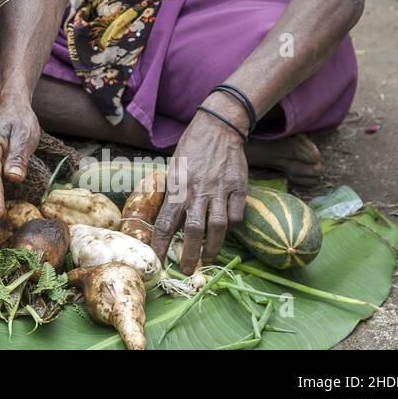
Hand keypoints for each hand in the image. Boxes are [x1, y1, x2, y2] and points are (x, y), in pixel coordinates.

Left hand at [151, 98, 248, 273]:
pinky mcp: (239, 187)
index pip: (165, 221)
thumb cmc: (191, 149)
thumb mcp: (175, 169)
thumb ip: (174, 194)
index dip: (161, 243)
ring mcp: (220, 190)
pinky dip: (232, 225)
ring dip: (213, 246)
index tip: (158, 260)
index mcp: (178, 187)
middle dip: (190, 254)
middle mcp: (198, 191)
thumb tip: (170, 221)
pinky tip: (227, 228)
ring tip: (209, 258)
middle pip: (192, 230)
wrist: (218, 128)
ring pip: (217, 226)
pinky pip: (236, 214)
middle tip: (188, 270)